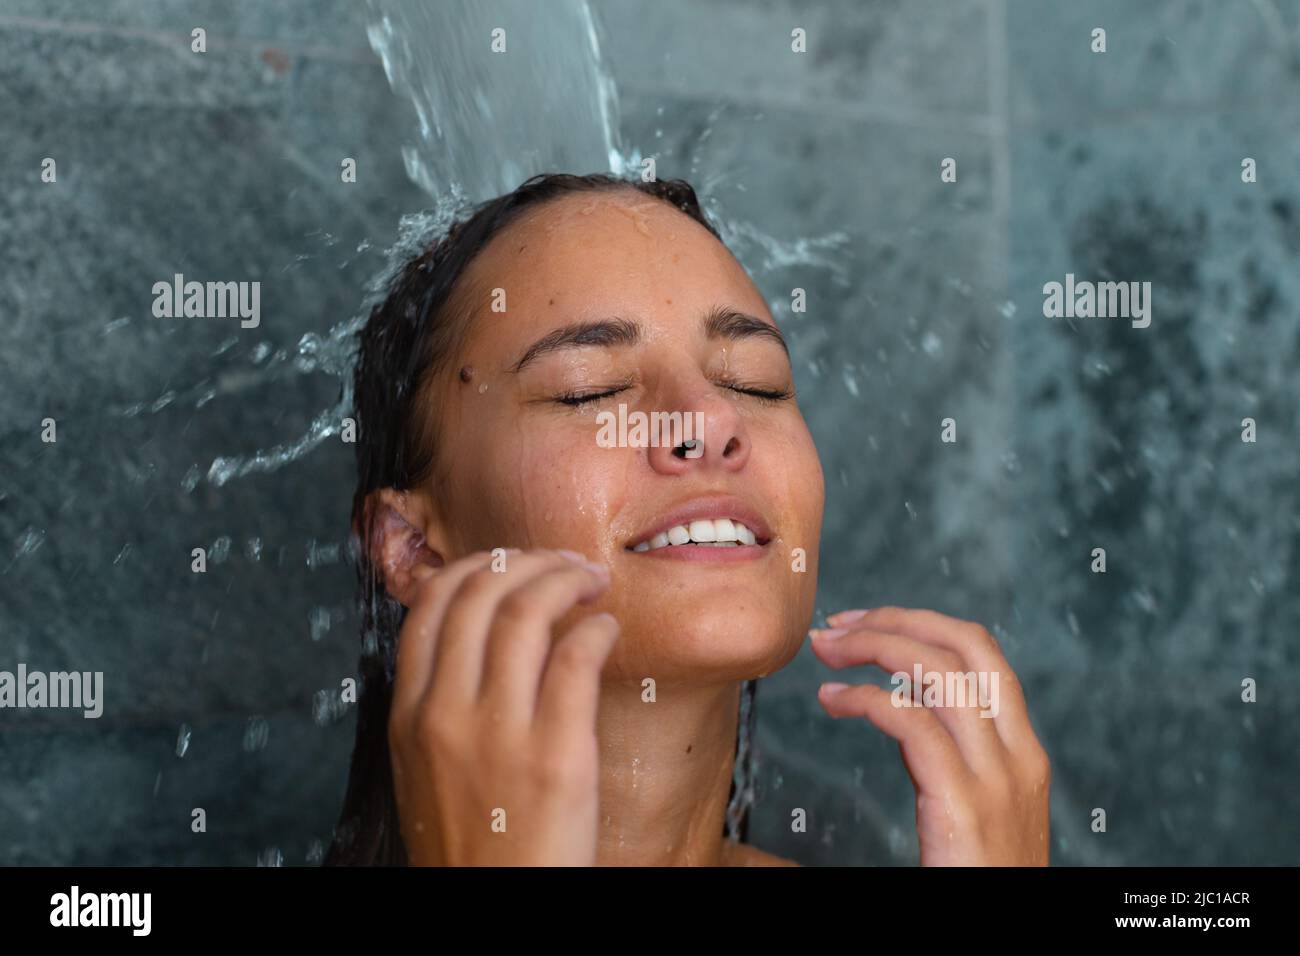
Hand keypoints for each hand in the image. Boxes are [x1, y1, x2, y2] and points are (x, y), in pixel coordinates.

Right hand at [387, 548, 618, 864]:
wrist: (496, 914)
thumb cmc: (473, 844)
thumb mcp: (425, 769)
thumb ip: (440, 703)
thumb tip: (478, 633)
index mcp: (409, 715)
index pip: (430, 605)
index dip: (477, 566)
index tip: (512, 564)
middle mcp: (445, 715)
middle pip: (479, 594)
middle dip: (528, 562)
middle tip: (565, 563)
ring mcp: (499, 735)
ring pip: (526, 612)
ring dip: (565, 579)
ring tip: (591, 582)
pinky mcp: (557, 756)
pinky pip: (576, 659)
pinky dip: (596, 628)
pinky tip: (606, 629)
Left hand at [811, 606, 1049, 865]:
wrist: (1004, 943)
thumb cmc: (975, 879)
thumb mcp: (974, 808)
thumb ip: (950, 758)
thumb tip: (899, 706)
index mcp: (1023, 753)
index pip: (982, 654)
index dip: (922, 623)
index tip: (867, 622)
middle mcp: (1018, 757)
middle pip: (966, 646)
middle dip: (898, 619)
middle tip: (836, 625)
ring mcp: (997, 780)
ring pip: (938, 672)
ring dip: (874, 646)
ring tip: (825, 651)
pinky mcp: (964, 806)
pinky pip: (912, 724)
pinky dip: (866, 699)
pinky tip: (832, 702)